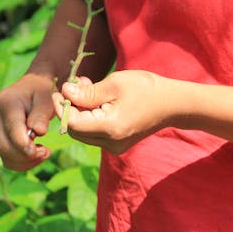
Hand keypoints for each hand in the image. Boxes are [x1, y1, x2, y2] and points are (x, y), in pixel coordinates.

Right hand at [0, 73, 53, 170]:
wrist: (34, 86)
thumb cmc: (43, 91)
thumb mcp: (47, 98)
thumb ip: (42, 114)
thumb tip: (38, 132)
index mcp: (7, 101)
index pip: (12, 130)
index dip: (26, 146)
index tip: (45, 151)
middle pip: (4, 145)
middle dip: (27, 156)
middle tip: (47, 152)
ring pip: (4, 154)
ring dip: (25, 161)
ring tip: (44, 153)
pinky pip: (6, 156)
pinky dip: (21, 162)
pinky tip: (35, 155)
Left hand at [52, 70, 183, 153]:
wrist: (172, 104)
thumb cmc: (145, 89)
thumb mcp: (114, 84)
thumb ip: (87, 92)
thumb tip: (65, 93)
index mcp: (110, 129)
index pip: (73, 123)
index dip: (62, 107)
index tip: (60, 89)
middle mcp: (110, 143)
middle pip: (76, 130)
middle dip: (70, 107)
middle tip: (73, 85)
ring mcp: (114, 146)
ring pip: (84, 131)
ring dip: (80, 109)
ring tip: (85, 85)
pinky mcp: (117, 143)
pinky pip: (95, 131)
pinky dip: (90, 115)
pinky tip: (95, 97)